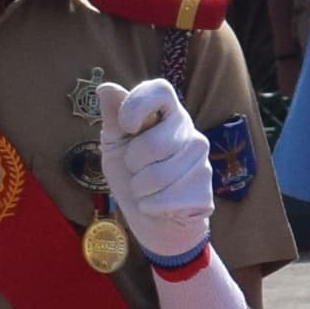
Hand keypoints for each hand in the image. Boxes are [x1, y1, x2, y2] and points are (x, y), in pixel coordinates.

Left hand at [93, 70, 216, 249]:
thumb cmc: (132, 176)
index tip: (127, 126)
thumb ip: (113, 118)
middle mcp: (190, 133)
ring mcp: (201, 162)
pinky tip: (159, 206)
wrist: (154, 220)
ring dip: (140, 188)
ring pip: (159, 175)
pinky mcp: (204, 192)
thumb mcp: (115, 146)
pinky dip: (151, 207)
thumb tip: (105, 88)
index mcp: (167, 115)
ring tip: (147, 189)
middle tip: (136, 169)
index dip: (138, 105)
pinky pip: (166, 200)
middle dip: (133, 163)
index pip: (161, 90)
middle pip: (154, 143)